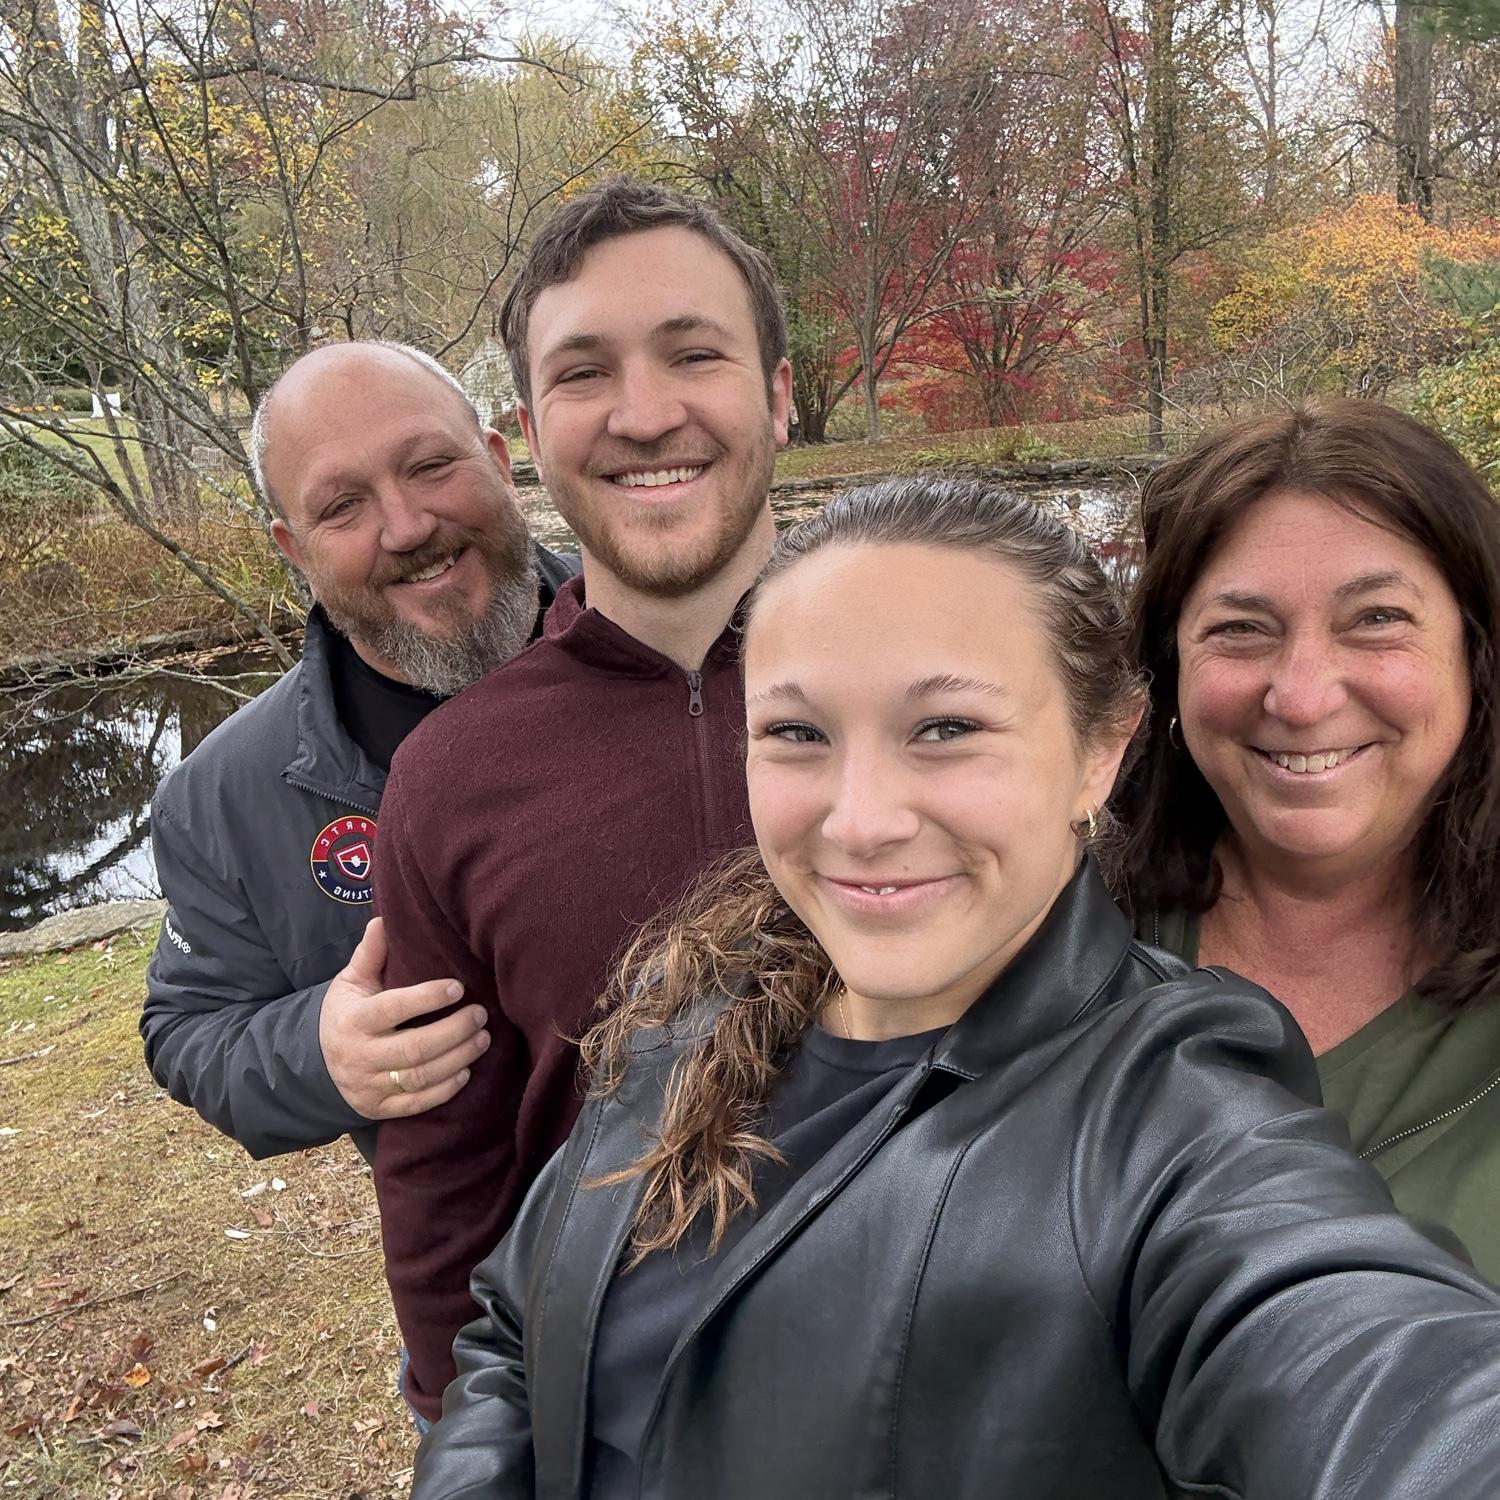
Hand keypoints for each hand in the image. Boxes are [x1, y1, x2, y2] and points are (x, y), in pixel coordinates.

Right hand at [319, 917, 489, 1118]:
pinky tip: (465, 1072)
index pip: (394, 1008)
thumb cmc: (347, 1013)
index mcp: (355, 1020)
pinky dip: (443, 1090)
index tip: (458, 988)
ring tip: (483, 1039)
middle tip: (481, 1015)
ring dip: (457, 1059)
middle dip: (454, 1032)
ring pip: (419, 1077)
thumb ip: (370, 954)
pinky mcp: (378, 1109)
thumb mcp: (351, 982)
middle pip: (414, 1048)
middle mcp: (360, 1055)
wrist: (316, 1063)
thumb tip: (384, 919)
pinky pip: (415, 1104)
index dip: (428, 998)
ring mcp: (369, 1086)